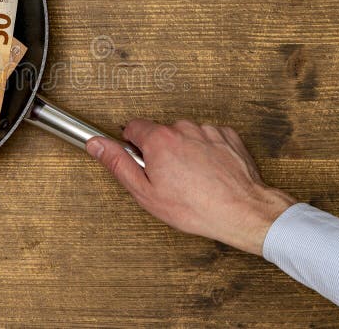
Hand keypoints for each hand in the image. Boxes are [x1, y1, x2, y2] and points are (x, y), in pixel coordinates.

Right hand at [86, 120, 295, 254]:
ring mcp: (207, 130)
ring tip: (192, 180)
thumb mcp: (145, 192)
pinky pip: (207, 139)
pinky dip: (206, 153)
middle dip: (160, 152)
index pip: (132, 127)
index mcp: (159, 139)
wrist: (241, 211)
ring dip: (184, 152)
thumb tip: (96, 144)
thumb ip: (117, 163)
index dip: (132, 145)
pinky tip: (208, 174)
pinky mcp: (226, 136)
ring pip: (185, 136)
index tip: (139, 160)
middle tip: (168, 179)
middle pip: (160, 133)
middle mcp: (183, 128)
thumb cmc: (195, 207)